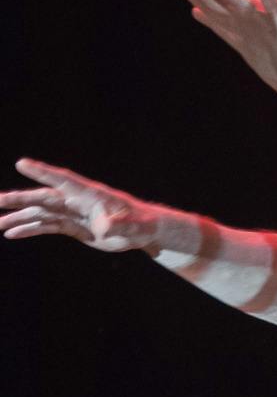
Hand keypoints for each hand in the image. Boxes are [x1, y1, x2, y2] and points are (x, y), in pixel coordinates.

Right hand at [0, 160, 159, 255]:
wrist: (143, 232)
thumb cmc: (141, 225)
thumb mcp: (133, 227)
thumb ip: (119, 225)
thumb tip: (106, 226)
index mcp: (91, 194)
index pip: (63, 180)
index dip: (43, 172)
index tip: (22, 163)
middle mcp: (77, 201)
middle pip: (44, 197)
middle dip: (20, 199)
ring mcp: (73, 213)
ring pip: (41, 212)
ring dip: (20, 217)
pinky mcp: (73, 226)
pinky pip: (47, 226)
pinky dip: (30, 229)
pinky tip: (12, 234)